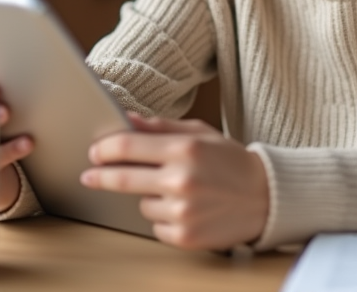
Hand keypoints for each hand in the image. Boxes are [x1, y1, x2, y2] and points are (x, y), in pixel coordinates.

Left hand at [81, 112, 269, 250]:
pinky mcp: (185, 237)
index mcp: (184, 149)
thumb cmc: (230, 161)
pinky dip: (163, 219)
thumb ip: (160, 127)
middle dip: (100, 176)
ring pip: (141, 204)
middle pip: (122, 179)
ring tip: (177, 190)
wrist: (267, 197)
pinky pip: (155, 227)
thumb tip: (126, 120)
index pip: (127, 147)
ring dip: (148, 197)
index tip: (94, 152)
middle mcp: (181, 181)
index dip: (104, 149)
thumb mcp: (199, 133)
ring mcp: (182, 212)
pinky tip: (185, 209)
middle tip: (89, 174)